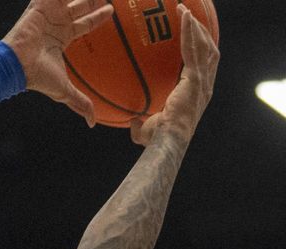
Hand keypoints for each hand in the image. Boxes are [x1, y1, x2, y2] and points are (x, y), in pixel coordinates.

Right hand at [3, 0, 113, 126]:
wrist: (16, 66)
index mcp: (61, 39)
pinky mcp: (37, 7)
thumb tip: (92, 123)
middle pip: (79, 7)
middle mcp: (55, 25)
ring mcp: (46, 15)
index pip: (83, 25)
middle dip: (93, 1)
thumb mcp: (64, 91)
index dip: (97, 18)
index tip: (111, 11)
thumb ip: (80, 103)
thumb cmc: (38, 78)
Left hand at [131, 5, 219, 145]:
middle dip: (202, 32)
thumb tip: (132, 120)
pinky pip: (192, 49)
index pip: (205, 68)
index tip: (195, 39)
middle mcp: (205, 85)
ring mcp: (202, 81)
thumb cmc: (157, 140)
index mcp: (197, 94)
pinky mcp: (195, 78)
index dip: (203, 52)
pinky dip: (190, 31)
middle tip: (190, 17)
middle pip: (210, 51)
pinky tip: (183, 17)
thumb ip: (141, 123)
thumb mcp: (147, 130)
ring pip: (204, 46)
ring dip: (196, 27)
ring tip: (185, 11)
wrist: (166, 141)